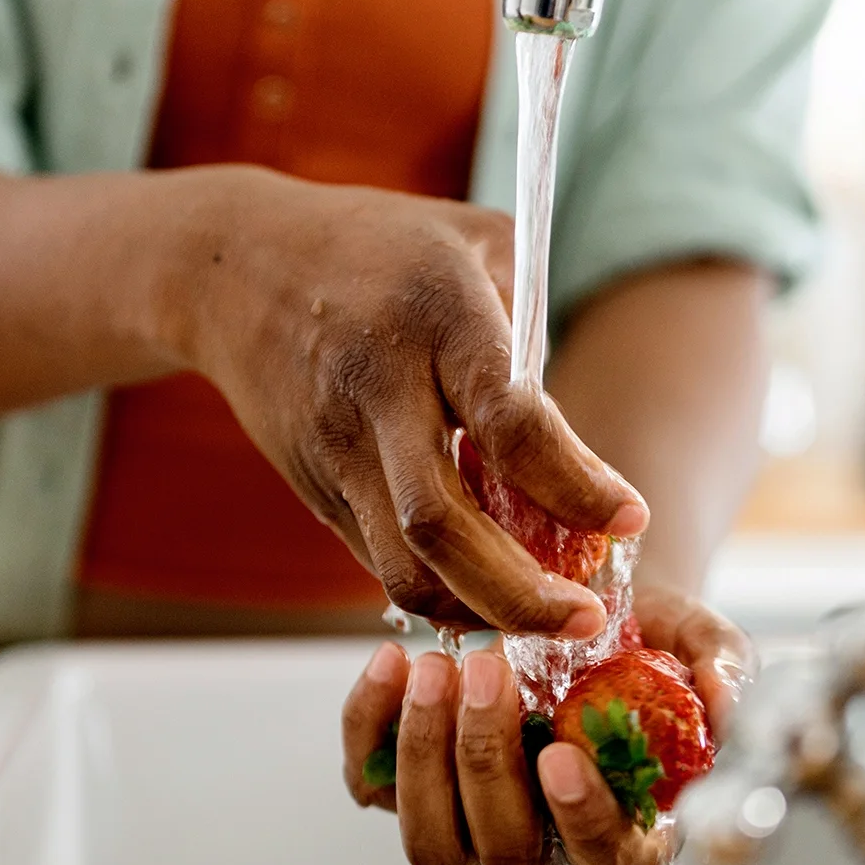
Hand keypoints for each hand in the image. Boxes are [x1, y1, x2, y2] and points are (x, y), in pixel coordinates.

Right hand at [176, 168, 645, 633]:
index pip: (509, 422)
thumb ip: (534, 332)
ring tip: (547, 619)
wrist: (234, 266)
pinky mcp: (314, 488)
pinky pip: (382, 562)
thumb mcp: (476, 244)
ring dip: (480, 611)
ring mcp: (336, 448)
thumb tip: (580, 443)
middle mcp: (377, 391)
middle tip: (587, 620)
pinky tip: (492, 592)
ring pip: (402, 566)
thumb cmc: (382, 246)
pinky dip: (443, 592)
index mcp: (435, 318)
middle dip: (521, 592)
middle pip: (441, 524)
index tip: (630, 517)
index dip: (574, 483)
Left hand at [340, 583, 753, 864]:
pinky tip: (392, 662)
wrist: (580, 608)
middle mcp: (545, 845)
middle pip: (505, 852)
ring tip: (438, 667)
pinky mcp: (408, 786)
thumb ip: (722, 671)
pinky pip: (370, 783)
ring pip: (431, 840)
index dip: (583, 820)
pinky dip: (369, 726)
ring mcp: (471, 823)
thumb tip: (725, 707)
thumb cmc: (647, 643)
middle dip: (489, 763)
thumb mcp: (699, 642)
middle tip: (490, 671)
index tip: (561, 754)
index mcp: (627, 832)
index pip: (609, 863)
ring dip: (425, 755)